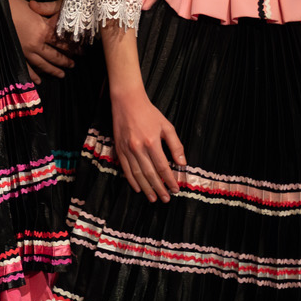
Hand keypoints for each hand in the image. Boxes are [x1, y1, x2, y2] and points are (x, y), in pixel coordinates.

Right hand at [8, 0, 73, 79]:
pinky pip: (25, 67)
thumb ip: (49, 13)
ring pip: (42, 64)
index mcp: (43, 30)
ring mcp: (25, 50)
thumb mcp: (36, 7)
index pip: (62, 42)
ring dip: (53, 70)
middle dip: (65, 61)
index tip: (81, 52)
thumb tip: (62, 17)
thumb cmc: (15, 4)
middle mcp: (36, 43)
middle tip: (74, 65)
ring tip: (62, 75)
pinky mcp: (15, 53)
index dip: (72, 48)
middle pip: (54, 55)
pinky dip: (32, 75)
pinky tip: (38, 81)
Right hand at [110, 87, 184, 202]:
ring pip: (137, 174)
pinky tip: (137, 188)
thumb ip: (175, 145)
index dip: (170, 180)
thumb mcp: (167, 126)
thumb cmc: (149, 113)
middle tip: (165, 199)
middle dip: (159, 188)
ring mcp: (127, 150)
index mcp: (151, 142)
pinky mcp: (119, 149)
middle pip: (150, 174)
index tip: (175, 189)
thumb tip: (182, 163)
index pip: (162, 166)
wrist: (127, 102)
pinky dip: (131, 180)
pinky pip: (126, 168)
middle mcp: (138, 148)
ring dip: (146, 188)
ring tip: (153, 198)